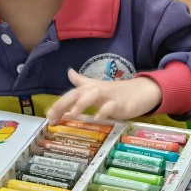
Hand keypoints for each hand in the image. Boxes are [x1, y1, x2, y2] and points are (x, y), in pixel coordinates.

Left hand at [46, 68, 162, 124]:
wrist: (141, 91)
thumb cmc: (118, 91)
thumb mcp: (98, 86)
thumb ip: (82, 81)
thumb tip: (69, 72)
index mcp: (90, 88)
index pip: (71, 94)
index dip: (59, 104)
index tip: (49, 116)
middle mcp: (97, 90)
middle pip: (77, 93)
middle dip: (63, 103)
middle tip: (53, 117)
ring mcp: (109, 96)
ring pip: (92, 96)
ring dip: (81, 104)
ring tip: (72, 114)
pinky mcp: (120, 104)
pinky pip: (111, 107)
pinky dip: (104, 111)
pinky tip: (97, 118)